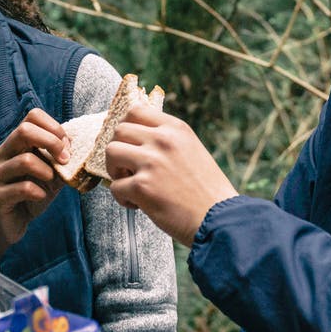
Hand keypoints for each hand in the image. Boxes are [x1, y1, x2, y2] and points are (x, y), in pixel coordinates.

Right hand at [0, 108, 66, 263]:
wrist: (11, 223)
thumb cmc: (32, 193)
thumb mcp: (52, 172)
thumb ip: (62, 159)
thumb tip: (84, 147)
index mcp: (16, 143)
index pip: (32, 116)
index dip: (54, 127)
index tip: (66, 146)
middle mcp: (3, 154)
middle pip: (24, 130)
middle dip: (52, 143)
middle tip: (65, 160)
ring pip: (25, 160)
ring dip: (47, 170)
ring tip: (52, 180)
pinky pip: (23, 188)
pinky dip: (39, 192)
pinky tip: (41, 196)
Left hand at [107, 105, 238, 245]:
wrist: (220, 220)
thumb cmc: (207, 192)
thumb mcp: (192, 151)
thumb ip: (168, 141)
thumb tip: (136, 140)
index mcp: (176, 129)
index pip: (135, 111)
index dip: (126, 127)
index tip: (129, 144)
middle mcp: (163, 140)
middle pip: (119, 130)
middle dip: (118, 150)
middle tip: (128, 169)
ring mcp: (152, 162)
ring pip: (110, 152)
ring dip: (114, 170)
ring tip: (130, 184)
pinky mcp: (143, 187)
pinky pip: (114, 187)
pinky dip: (121, 198)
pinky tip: (138, 205)